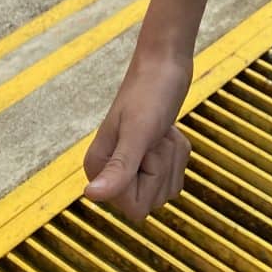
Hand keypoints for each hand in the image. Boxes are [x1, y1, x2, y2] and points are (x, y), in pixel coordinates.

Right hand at [82, 50, 193, 220]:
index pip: (136, 209)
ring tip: (161, 130)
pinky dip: (179, 152)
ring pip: (167, 188)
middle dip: (165, 166)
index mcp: (98, 169)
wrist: (166, 61)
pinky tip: (167, 131)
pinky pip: (175, 174)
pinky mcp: (150, 157)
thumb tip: (91, 195)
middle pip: (155, 201)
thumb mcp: (139, 131)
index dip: (151, 180)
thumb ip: (119, 167)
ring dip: (174, 157)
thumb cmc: (152, 90)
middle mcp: (110, 172)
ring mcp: (131, 165)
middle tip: (156, 134)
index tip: (146, 147)